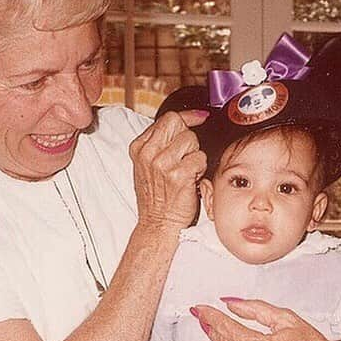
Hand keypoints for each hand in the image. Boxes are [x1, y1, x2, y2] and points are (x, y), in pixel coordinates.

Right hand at [129, 110, 207, 230]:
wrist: (157, 224)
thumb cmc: (156, 197)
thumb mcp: (147, 166)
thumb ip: (159, 143)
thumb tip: (184, 121)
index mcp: (139, 147)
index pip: (167, 118)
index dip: (187, 117)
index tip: (199, 117)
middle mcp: (149, 153)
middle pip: (179, 124)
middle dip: (188, 137)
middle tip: (186, 156)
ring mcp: (162, 163)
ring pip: (191, 140)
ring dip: (195, 155)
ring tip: (187, 171)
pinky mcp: (178, 174)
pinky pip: (200, 158)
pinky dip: (200, 169)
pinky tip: (191, 180)